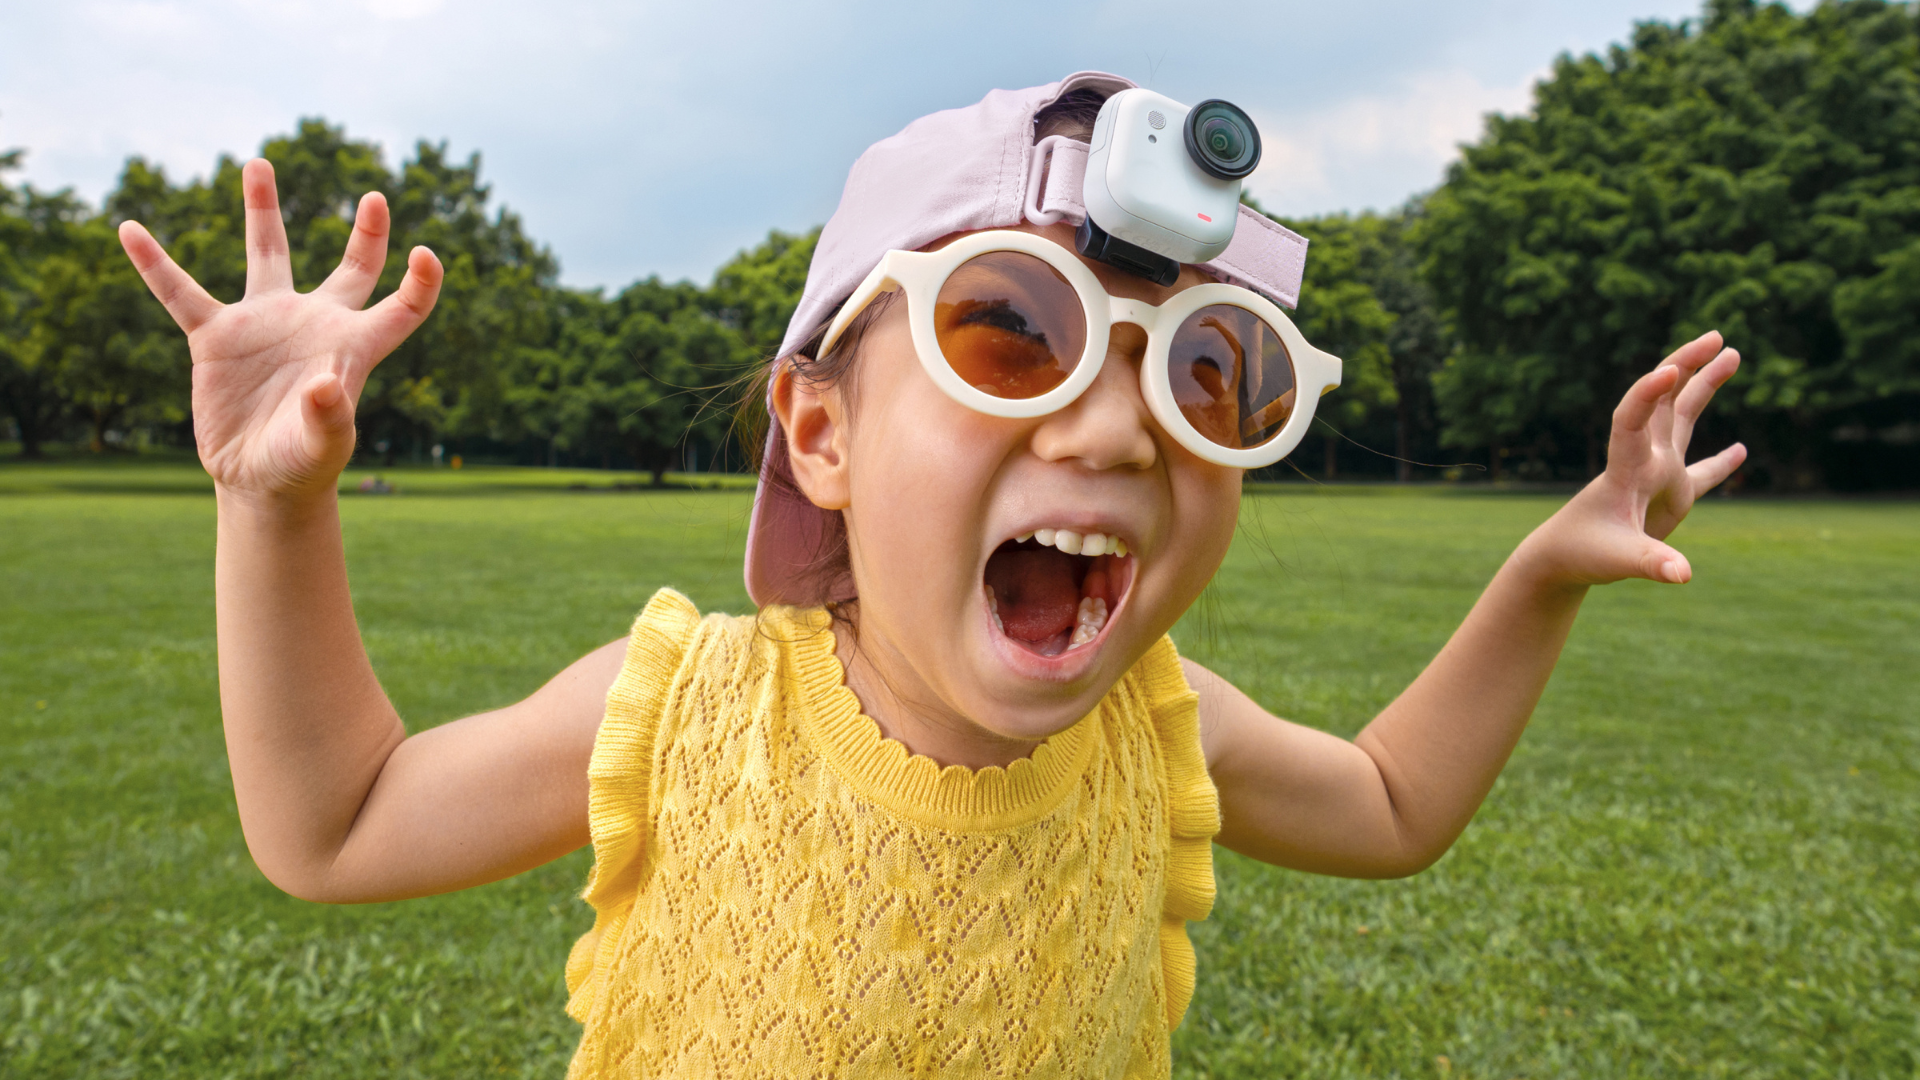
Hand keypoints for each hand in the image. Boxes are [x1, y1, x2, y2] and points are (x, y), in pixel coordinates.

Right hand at [119, 158, 442, 501]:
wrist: (258, 480)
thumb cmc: (304, 463)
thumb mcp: (323, 445)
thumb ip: (330, 417)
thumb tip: (324, 385)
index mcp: (353, 347)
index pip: (401, 307)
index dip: (419, 282)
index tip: (425, 253)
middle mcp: (314, 324)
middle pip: (351, 268)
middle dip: (367, 233)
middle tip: (377, 197)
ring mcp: (264, 324)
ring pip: (266, 254)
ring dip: (263, 210)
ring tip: (260, 162)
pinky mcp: (216, 338)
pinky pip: (180, 293)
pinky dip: (155, 265)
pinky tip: (129, 229)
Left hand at [1522, 332, 1745, 586]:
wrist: (1562, 560)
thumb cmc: (1582, 555)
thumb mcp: (1619, 561)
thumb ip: (1651, 564)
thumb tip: (1683, 574)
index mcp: (1625, 470)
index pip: (1631, 421)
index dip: (1645, 394)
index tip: (1667, 370)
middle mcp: (1643, 462)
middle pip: (1663, 402)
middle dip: (1687, 366)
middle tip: (1716, 337)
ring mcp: (1658, 475)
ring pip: (1683, 419)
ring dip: (1704, 387)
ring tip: (1731, 353)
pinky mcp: (1670, 497)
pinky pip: (1702, 473)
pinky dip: (1721, 463)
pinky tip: (1740, 450)